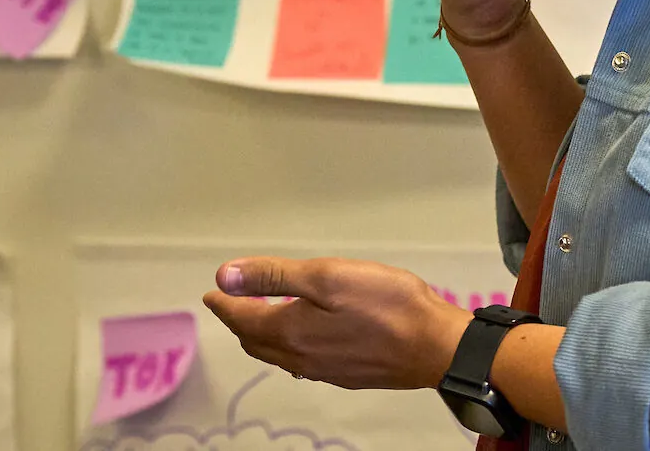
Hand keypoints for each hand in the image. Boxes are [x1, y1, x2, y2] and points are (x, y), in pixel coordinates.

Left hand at [201, 257, 472, 390]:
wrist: (437, 346)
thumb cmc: (388, 305)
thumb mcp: (327, 276)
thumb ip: (274, 276)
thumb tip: (225, 277)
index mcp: (291, 331)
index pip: (243, 319)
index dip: (224, 304)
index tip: (212, 294)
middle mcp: (302, 357)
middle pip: (257, 342)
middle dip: (239, 322)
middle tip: (231, 303)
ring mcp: (326, 370)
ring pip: (280, 355)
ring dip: (262, 336)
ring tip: (259, 317)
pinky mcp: (348, 374)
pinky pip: (303, 363)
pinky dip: (288, 347)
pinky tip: (300, 339)